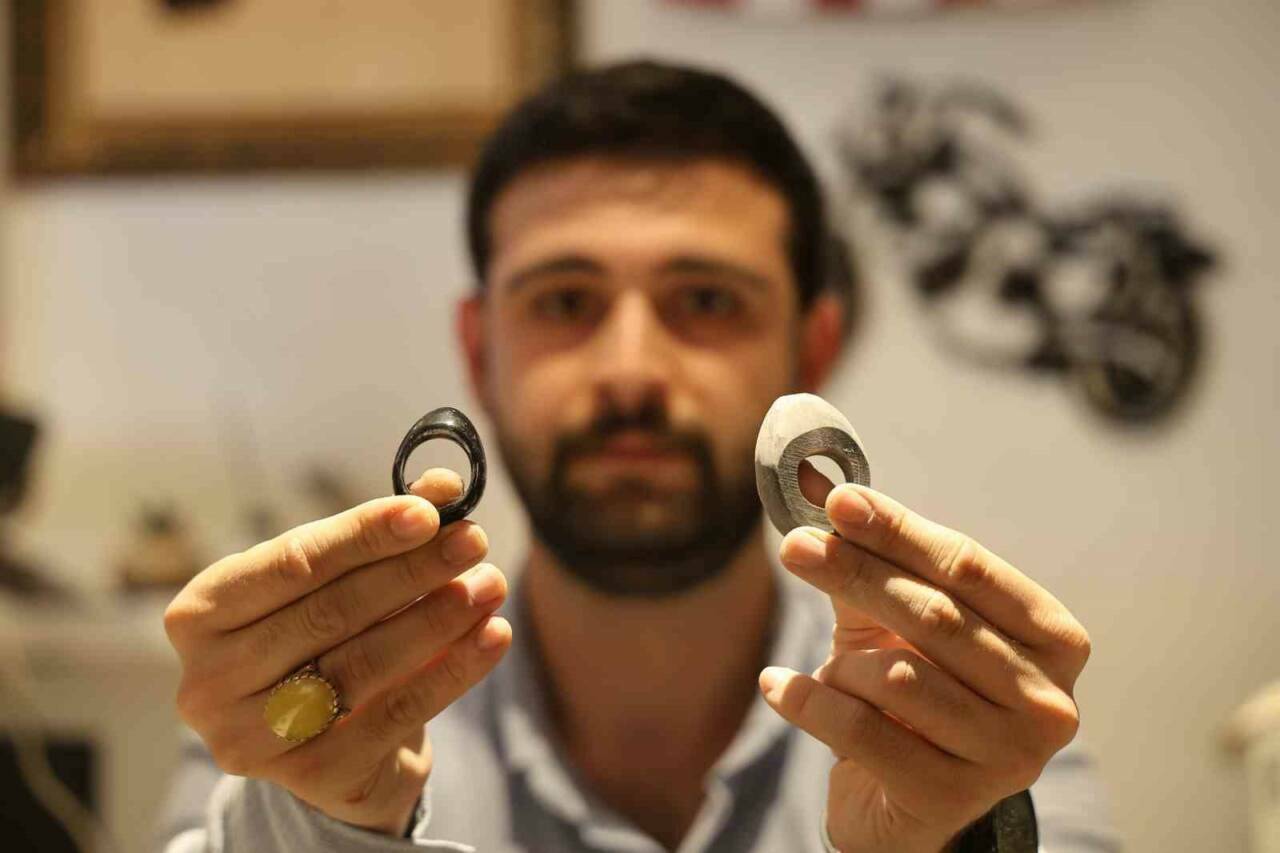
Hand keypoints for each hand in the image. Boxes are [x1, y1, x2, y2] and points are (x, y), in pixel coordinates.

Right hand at [163, 469, 510, 836]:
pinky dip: (453, 671)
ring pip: (364, 665)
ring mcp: (253, 738)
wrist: (331, 743)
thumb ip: (385, 530)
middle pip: (330, 613)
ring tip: (490, 584)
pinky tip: (494, 635)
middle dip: (412, 572)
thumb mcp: (339, 580)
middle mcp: (209, 681)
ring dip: (438, 619)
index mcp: (200, 614)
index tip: (429, 511)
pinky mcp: (311, 778)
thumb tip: (445, 485)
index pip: (292, 563)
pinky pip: (397, 715)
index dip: (363, 535)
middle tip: (474, 540)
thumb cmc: (325, 636)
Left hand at [759, 466, 1089, 852]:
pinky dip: (810, 702)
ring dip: (843, 664)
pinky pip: (862, 731)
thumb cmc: (911, 692)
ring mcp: (1009, 756)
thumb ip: (866, 558)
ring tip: (827, 669)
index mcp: (1053, 638)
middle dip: (857, 572)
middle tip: (796, 546)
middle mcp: (1047, 699)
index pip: (969, 567)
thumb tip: (818, 485)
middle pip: (937, 615)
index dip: (899, 530)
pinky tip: (778, 686)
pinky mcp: (953, 799)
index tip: (838, 501)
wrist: (904, 803)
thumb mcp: (893, 620)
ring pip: (898, 677)